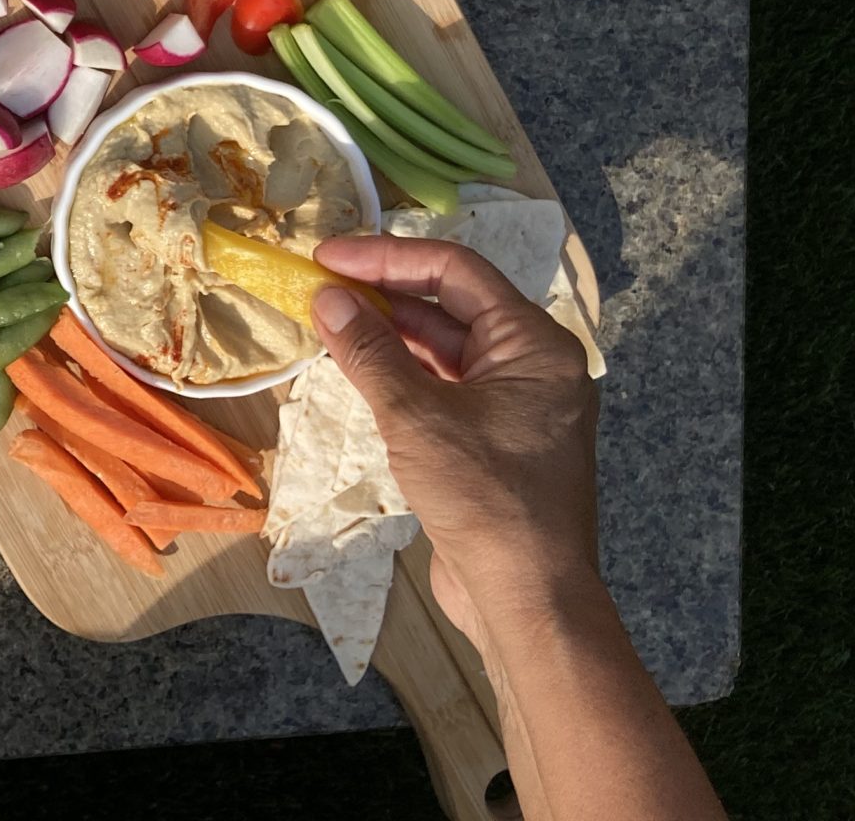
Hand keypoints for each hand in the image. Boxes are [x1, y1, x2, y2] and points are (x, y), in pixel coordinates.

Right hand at [310, 233, 599, 652]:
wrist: (528, 598)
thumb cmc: (485, 497)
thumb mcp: (416, 418)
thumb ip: (370, 352)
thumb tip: (328, 297)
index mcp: (534, 344)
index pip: (454, 271)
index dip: (386, 257)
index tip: (327, 256)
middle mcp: (533, 365)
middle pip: (450, 305)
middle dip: (384, 294)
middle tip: (319, 285)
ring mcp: (516, 405)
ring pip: (444, 348)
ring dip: (389, 334)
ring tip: (329, 320)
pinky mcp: (495, 441)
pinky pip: (445, 386)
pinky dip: (403, 374)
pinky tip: (359, 369)